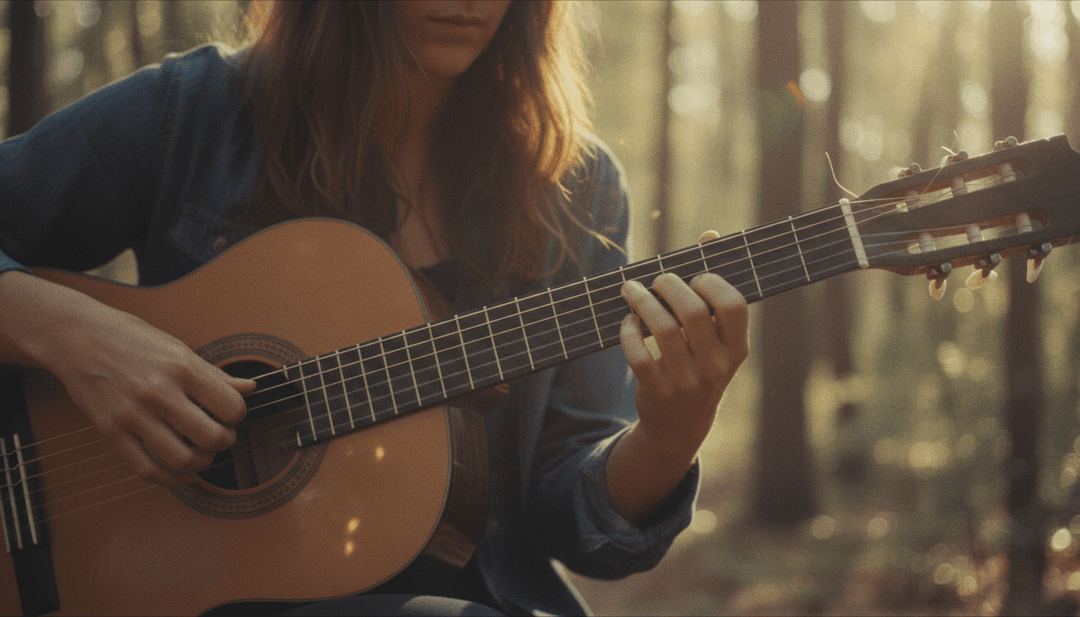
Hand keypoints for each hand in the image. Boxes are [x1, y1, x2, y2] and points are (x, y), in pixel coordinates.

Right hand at [0, 272, 255, 485]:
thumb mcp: (178, 347)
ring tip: (202, 454)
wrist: (77, 336)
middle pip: (210, 437)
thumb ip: (214, 374)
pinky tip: (181, 472)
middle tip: (221, 437)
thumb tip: (250, 389)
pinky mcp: (110, 431)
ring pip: (181, 459)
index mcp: (181, 367)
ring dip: (201, 463)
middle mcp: (158, 392)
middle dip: (224, 442)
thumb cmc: (131, 338)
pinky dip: (170, 479)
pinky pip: (146, 469)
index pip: (230, 407)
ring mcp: (132, 414)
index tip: (231, 415)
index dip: (238, 416)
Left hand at [607, 231, 748, 521]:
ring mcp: (687, 382)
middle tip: (655, 280)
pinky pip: (638, 354)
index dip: (711, 282)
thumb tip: (710, 235)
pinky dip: (628, 331)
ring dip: (641, 302)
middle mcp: (716, 366)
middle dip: (667, 285)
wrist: (679, 425)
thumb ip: (712, 287)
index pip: (732, 305)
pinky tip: (627, 322)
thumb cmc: (697, 363)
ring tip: (630, 291)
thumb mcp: (714, 336)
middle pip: (691, 311)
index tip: (694, 277)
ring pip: (661, 329)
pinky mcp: (657, 392)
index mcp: (737, 348)